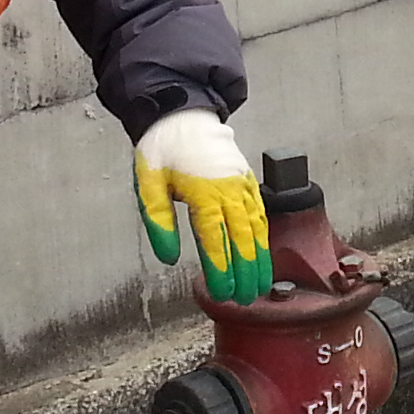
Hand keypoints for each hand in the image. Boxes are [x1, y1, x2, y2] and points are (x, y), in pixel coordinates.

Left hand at [134, 110, 272, 301]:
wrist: (182, 114)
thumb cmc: (162, 149)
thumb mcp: (148, 184)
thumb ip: (158, 222)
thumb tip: (168, 257)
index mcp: (203, 193)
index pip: (215, 241)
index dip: (221, 270)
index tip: (222, 293)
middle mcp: (228, 191)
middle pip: (242, 240)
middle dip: (246, 272)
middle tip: (246, 299)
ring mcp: (242, 185)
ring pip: (256, 228)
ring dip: (260, 259)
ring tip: (261, 285)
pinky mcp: (247, 180)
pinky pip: (260, 212)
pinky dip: (264, 236)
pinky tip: (264, 253)